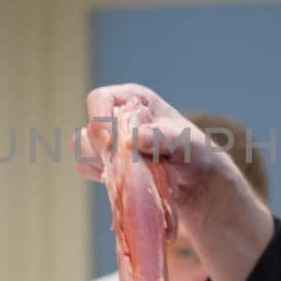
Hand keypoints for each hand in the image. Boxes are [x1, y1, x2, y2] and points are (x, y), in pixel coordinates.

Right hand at [76, 86, 240, 221]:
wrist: (195, 179)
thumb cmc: (193, 151)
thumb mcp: (186, 143)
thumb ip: (163, 138)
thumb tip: (135, 137)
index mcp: (133, 99)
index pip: (99, 99)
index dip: (99, 120)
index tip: (113, 145)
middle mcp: (116, 116)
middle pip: (89, 129)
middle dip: (105, 150)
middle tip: (132, 166)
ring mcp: (108, 139)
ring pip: (84, 150)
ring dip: (104, 165)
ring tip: (135, 174)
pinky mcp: (105, 161)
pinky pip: (86, 167)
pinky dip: (102, 176)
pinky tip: (125, 182)